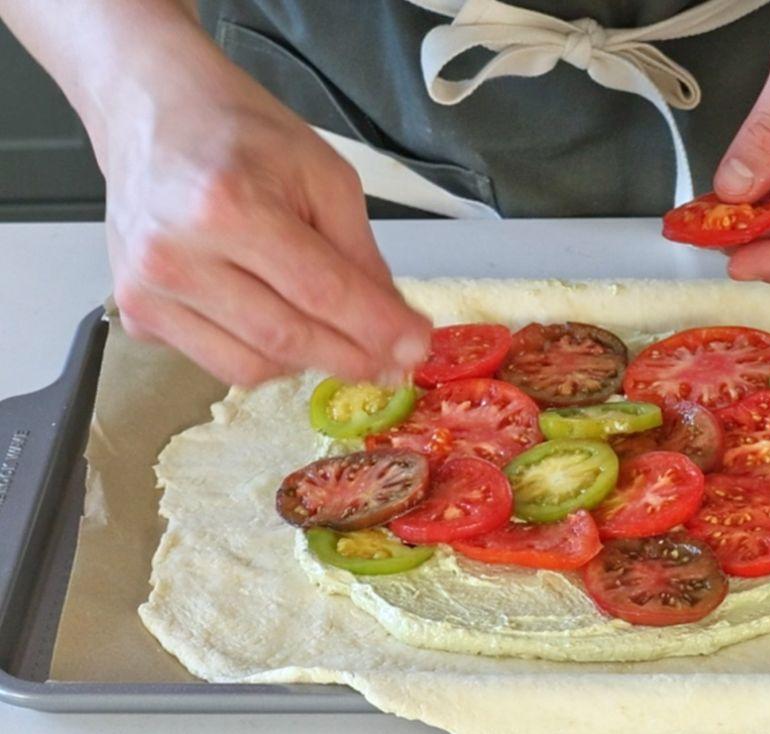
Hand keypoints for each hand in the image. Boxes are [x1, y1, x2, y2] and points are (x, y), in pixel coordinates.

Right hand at [79, 11, 429, 385]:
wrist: (151, 114)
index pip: (321, 292)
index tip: (416, 349)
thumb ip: (360, 254)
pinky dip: (264, 356)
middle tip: (392, 362)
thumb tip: (394, 326)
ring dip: (308, 360)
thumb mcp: (324, 175)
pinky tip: (277, 319)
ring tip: (333, 331)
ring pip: (253, 367)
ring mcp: (147, 292)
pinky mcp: (137, 315)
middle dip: (353, 357)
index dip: (377, 328)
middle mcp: (176, 256)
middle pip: (287, 338)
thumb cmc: (243, 135)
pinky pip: (219, 364)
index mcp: (228, 207)